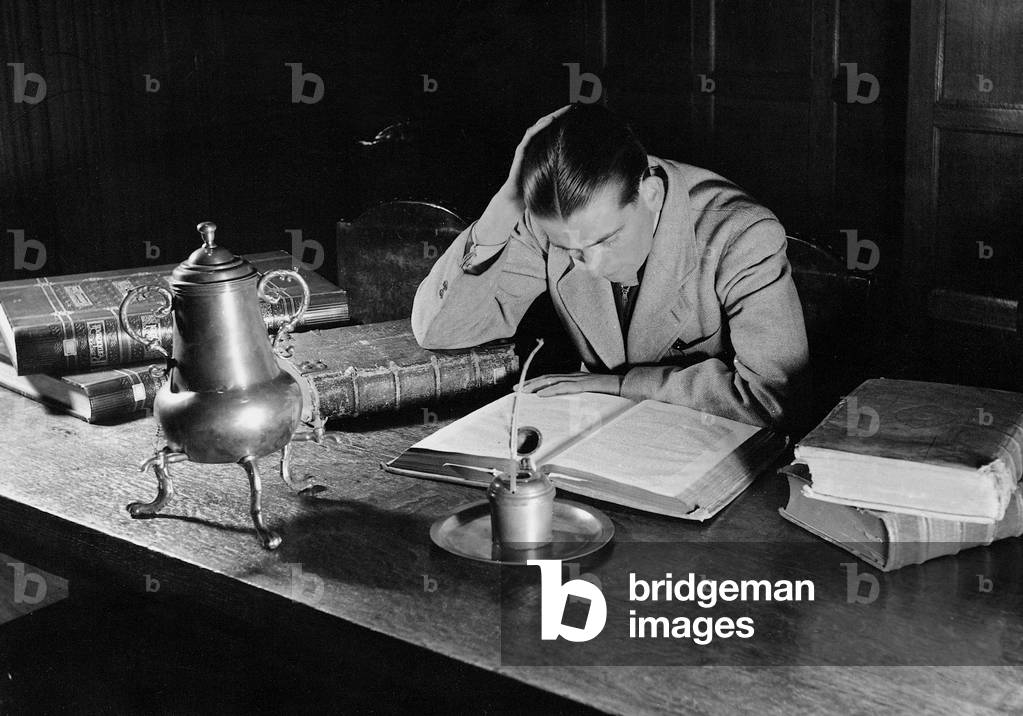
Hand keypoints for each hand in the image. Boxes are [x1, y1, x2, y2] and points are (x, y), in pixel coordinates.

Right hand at [474, 106, 571, 246]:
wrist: (517, 196)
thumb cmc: (536, 186)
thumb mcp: (554, 175)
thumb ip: (564, 168)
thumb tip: (587, 170)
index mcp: (543, 147)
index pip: (555, 129)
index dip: (566, 120)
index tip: (580, 113)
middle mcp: (535, 143)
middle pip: (548, 123)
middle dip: (561, 113)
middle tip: (575, 106)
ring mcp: (527, 146)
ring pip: (539, 125)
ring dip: (551, 116)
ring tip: (564, 110)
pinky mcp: (522, 150)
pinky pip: (530, 135)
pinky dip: (539, 127)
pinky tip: (549, 121)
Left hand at [516, 372, 621, 396]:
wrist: (628, 385)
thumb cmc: (611, 392)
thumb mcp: (592, 395)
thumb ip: (581, 396)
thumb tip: (571, 404)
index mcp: (575, 378)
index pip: (550, 379)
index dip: (535, 382)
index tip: (521, 388)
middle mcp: (574, 376)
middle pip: (547, 378)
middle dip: (529, 383)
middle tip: (514, 389)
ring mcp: (579, 379)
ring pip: (552, 381)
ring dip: (535, 386)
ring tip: (522, 391)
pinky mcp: (585, 385)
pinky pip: (565, 387)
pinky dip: (551, 390)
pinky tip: (541, 394)